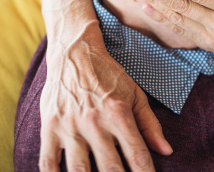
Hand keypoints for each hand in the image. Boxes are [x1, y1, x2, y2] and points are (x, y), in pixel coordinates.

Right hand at [39, 39, 172, 171]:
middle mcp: (95, 123)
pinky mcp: (49, 128)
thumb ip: (150, 124)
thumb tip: (166, 150)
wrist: (74, 53)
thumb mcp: (135, 95)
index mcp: (119, 114)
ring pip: (79, 171)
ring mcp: (70, 127)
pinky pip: (47, 163)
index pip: (137, 155)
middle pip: (111, 169)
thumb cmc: (108, 75)